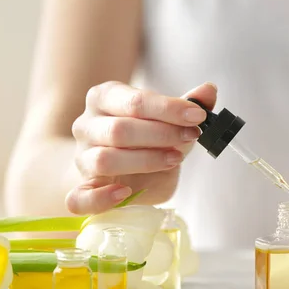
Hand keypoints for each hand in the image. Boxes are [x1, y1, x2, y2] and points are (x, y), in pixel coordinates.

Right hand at [66, 81, 216, 214]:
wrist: (124, 170)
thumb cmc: (148, 139)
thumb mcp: (170, 120)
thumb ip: (189, 105)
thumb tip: (209, 90)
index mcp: (105, 98)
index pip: (135, 101)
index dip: (168, 109)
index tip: (198, 116)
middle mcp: (87, 125)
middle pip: (119, 129)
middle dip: (162, 134)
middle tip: (191, 137)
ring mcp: (81, 158)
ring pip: (104, 160)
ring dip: (145, 161)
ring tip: (175, 159)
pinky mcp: (80, 189)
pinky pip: (80, 198)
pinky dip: (101, 198)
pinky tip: (125, 194)